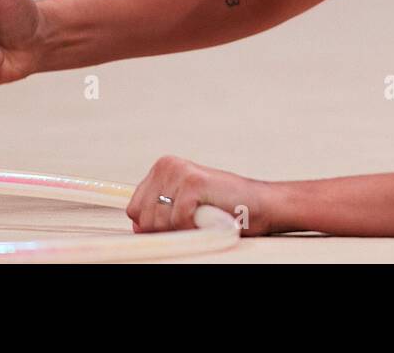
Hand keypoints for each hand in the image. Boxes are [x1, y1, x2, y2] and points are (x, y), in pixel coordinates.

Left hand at [127, 155, 272, 235]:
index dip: (152, 225)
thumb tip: (137, 227)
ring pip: (158, 221)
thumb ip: (159, 213)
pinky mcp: (192, 182)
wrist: (259, 205)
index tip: (175, 224)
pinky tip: (208, 217)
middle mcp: (167, 165)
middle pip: (143, 217)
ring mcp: (179, 172)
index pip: (134, 209)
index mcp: (162, 168)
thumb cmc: (224, 209)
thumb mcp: (184, 207)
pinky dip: (194, 227)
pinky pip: (178, 220)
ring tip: (202, 217)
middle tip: (192, 220)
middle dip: (166, 229)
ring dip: (182, 229)